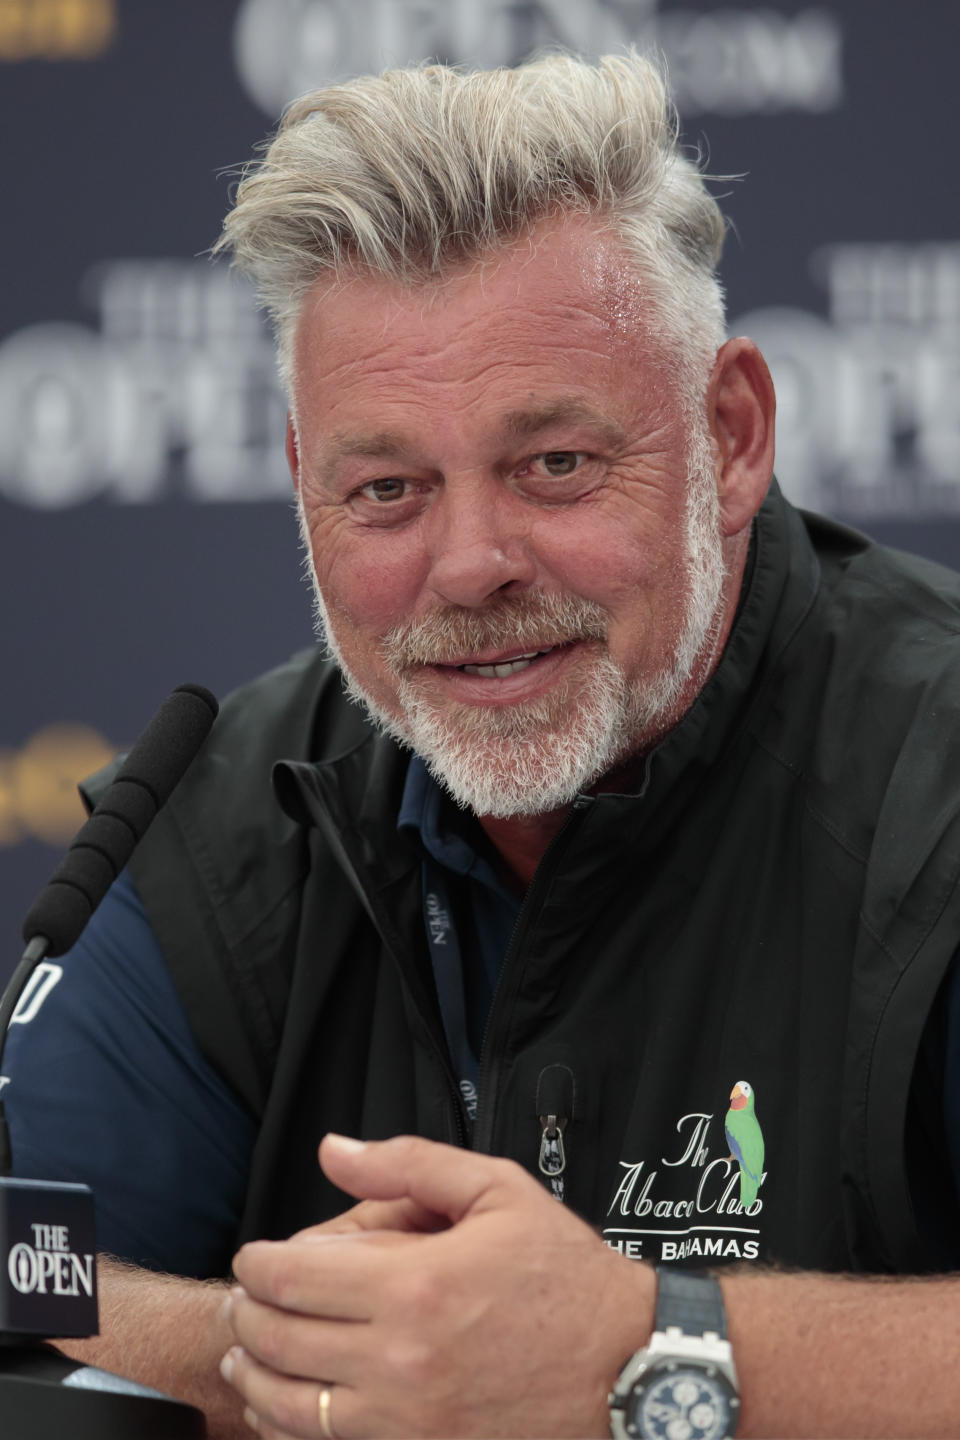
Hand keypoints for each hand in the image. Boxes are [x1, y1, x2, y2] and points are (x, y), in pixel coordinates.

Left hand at [221, 1133, 652, 1438]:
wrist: (627, 1368)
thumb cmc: (564, 1276)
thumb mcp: (497, 1191)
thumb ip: (408, 1163)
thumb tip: (333, 1150)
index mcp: (416, 1286)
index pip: (294, 1276)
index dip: (256, 1264)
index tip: (251, 1257)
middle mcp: (401, 1361)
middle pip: (281, 1342)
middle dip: (248, 1315)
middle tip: (244, 1299)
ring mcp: (408, 1424)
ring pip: (293, 1408)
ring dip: (256, 1377)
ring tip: (248, 1353)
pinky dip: (292, 1430)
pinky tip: (287, 1408)